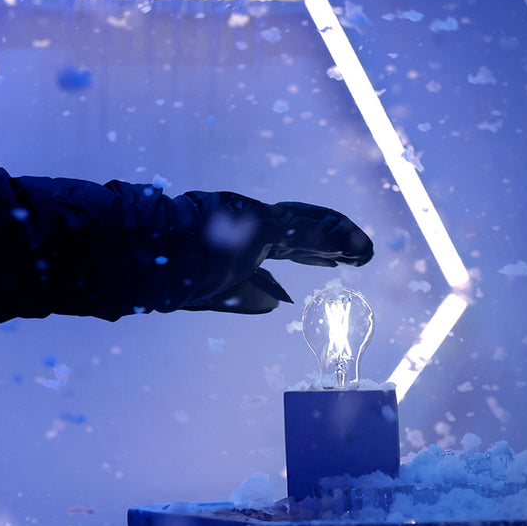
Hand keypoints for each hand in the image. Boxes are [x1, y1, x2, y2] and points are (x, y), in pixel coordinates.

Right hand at [180, 192, 372, 313]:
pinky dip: (336, 238)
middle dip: (333, 244)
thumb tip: (279, 303)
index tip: (335, 262)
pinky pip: (307, 231)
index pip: (287, 245)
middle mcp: (254, 226)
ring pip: (310, 227)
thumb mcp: (220, 291)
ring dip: (341, 239)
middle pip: (304, 233)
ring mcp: (259, 222)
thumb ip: (249, 294)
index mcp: (244, 240)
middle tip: (360, 253)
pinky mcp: (263, 224)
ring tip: (366, 251)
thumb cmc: (180, 274)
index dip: (314, 253)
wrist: (159, 257)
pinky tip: (358, 246)